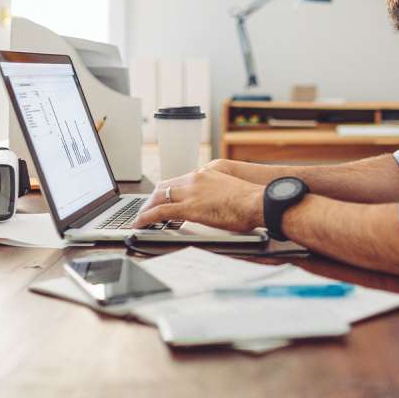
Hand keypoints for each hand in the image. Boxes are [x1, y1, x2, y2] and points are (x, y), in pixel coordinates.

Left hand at [133, 168, 263, 232]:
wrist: (257, 201)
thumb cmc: (251, 200)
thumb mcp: (231, 190)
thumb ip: (219, 193)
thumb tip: (219, 203)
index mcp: (205, 173)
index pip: (179, 180)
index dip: (167, 190)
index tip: (163, 197)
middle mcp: (195, 179)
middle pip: (164, 186)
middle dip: (153, 198)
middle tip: (147, 208)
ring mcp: (190, 192)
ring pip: (158, 197)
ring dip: (147, 208)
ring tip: (141, 218)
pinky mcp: (189, 208)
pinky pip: (160, 212)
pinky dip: (146, 217)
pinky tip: (141, 224)